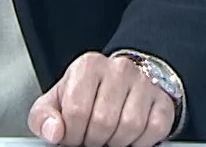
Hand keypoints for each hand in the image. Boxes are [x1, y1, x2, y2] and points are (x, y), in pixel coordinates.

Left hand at [28, 52, 175, 146]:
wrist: (120, 84)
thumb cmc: (85, 94)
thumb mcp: (57, 101)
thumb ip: (44, 117)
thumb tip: (54, 132)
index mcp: (88, 66)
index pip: (77, 110)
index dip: (72, 134)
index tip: (72, 137)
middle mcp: (119, 69)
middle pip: (104, 121)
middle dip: (93, 139)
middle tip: (91, 139)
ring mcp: (143, 83)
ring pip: (130, 126)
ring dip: (116, 142)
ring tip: (107, 137)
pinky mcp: (161, 100)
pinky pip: (153, 130)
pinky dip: (139, 142)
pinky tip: (127, 137)